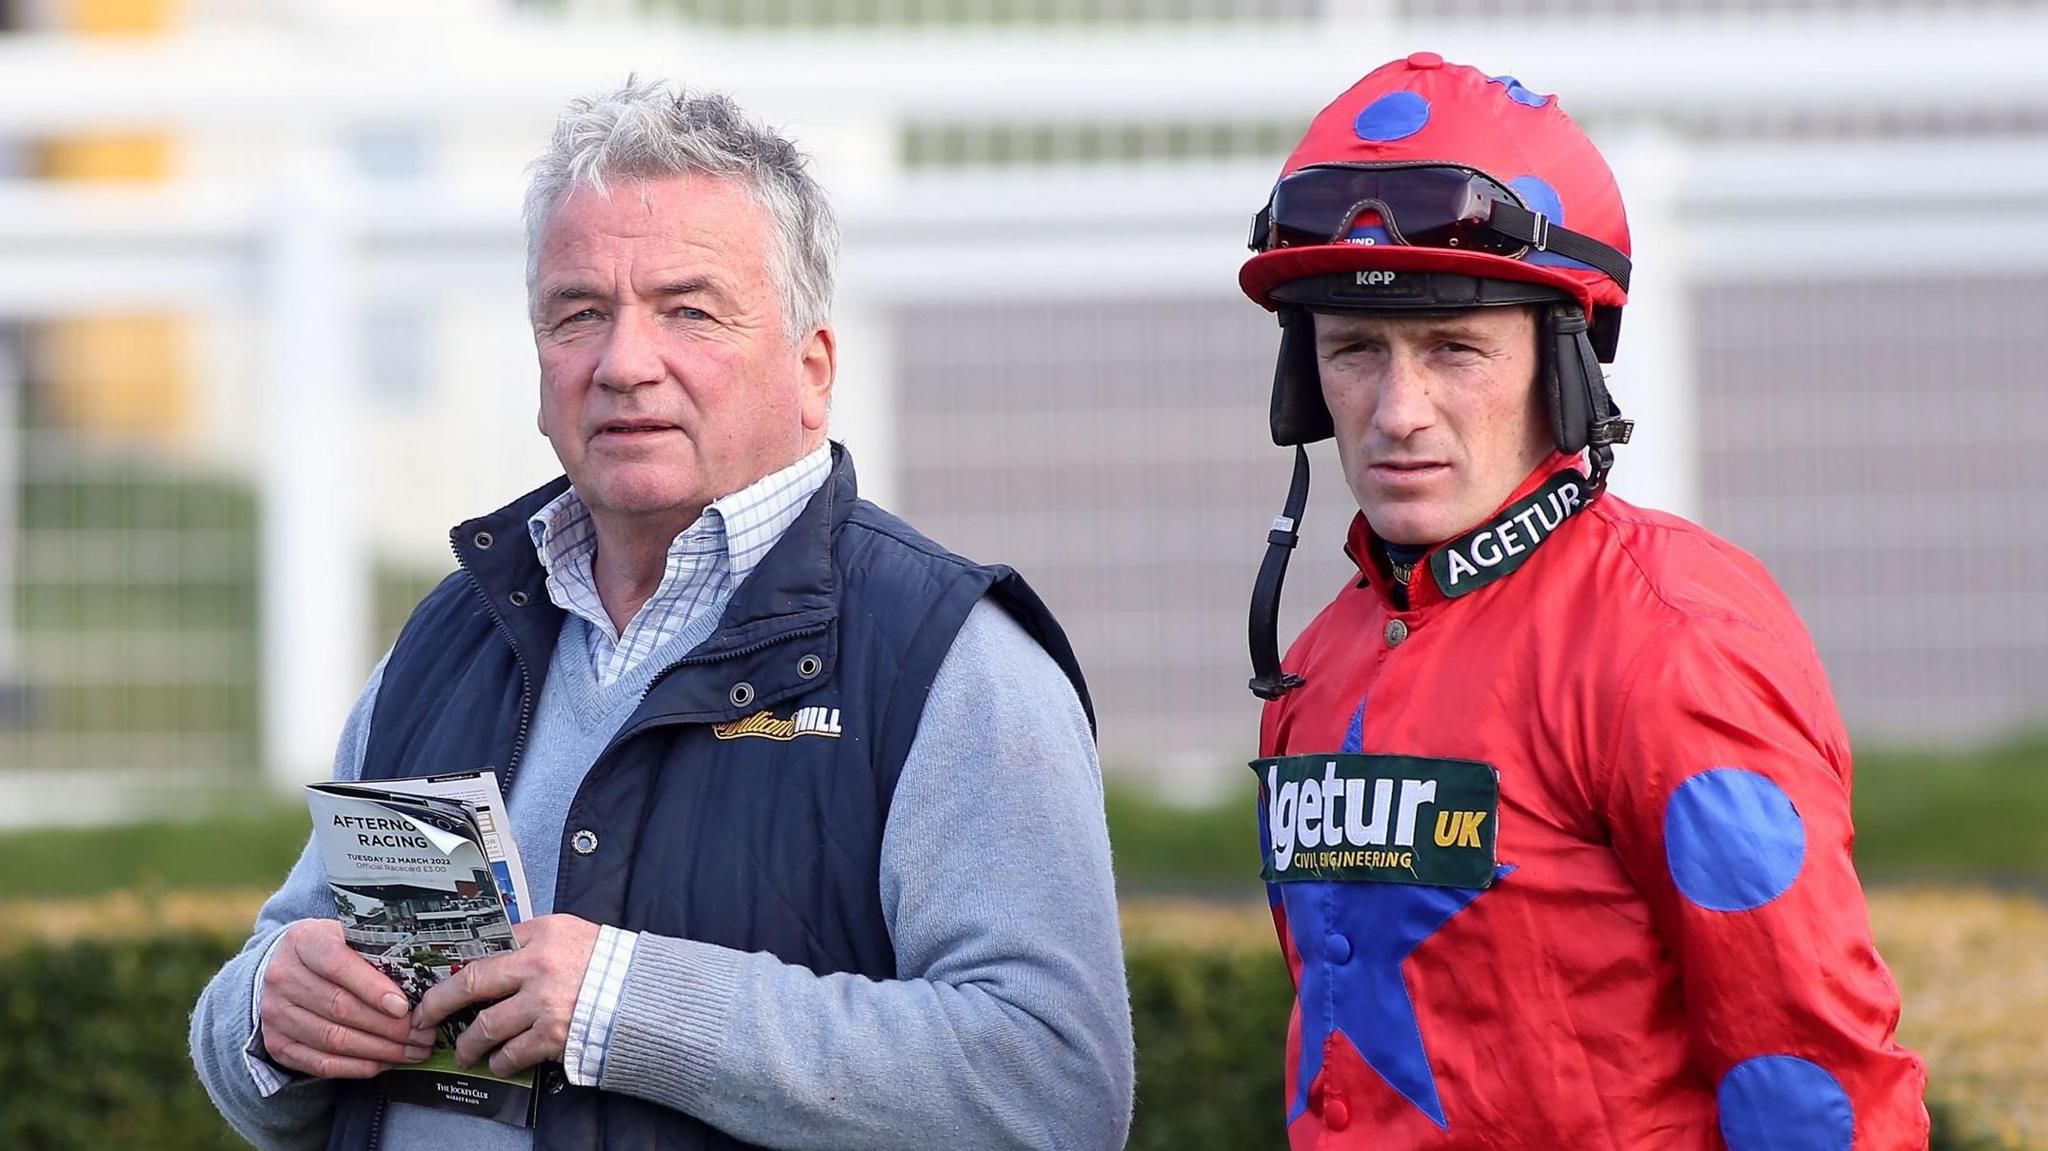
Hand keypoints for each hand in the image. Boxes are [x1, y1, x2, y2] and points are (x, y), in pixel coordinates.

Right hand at [260, 918, 437, 1078]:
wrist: (284, 966)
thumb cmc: (329, 949)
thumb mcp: (346, 935)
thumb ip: (373, 952)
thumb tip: (416, 981)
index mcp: (303, 942)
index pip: (338, 964)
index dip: (372, 988)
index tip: (403, 1006)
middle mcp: (282, 978)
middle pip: (340, 1008)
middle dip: (388, 1026)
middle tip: (421, 1034)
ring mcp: (275, 1014)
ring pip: (333, 1039)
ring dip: (378, 1050)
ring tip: (411, 1051)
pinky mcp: (277, 1043)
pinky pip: (321, 1063)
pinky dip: (357, 1067)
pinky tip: (383, 1063)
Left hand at [413, 914, 599, 1077]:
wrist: (642, 991)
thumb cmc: (608, 961)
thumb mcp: (570, 932)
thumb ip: (532, 939)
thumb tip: (494, 951)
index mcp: (541, 934)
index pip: (485, 945)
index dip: (455, 966)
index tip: (439, 979)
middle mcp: (537, 966)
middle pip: (470, 983)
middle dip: (438, 1003)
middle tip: (424, 1017)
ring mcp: (543, 1003)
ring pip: (485, 1027)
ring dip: (469, 1044)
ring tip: (465, 1051)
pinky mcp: (553, 1034)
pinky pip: (513, 1053)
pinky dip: (501, 1061)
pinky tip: (498, 1062)